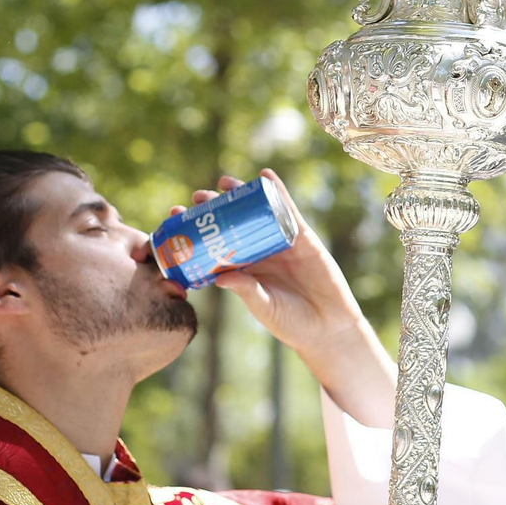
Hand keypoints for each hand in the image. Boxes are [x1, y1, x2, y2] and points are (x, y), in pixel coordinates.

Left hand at [180, 173, 394, 422]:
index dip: (198, 232)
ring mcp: (281, 244)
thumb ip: (246, 291)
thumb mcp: (264, 307)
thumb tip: (220, 278)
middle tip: (199, 197)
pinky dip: (278, 192)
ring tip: (225, 182)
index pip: (215, 245)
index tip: (178, 218)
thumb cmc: (291, 323)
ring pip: (258, 214)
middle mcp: (259, 253)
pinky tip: (266, 176)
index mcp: (244, 271)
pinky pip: (289, 211)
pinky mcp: (303, 239)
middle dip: (216, 209)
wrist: (328, 328)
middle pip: (234, 224)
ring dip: (242, 195)